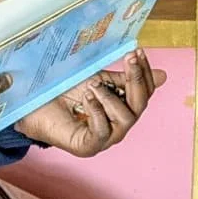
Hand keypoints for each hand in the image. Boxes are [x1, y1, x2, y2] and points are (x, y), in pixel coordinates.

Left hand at [15, 52, 165, 157]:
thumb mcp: (99, 80)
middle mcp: (118, 126)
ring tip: (93, 85)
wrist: (33, 105)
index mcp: (123, 109)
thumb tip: (164, 75)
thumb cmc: (65, 93)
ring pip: (126, 119)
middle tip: (128, 61)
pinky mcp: (87, 147)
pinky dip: (97, 112)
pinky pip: (102, 132)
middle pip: (140, 106)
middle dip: (136, 80)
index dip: (145, 73)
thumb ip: (125, 79)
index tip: (137, 52)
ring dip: (112, 97)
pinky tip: (87, 97)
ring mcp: (104, 139)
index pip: (145, 93)